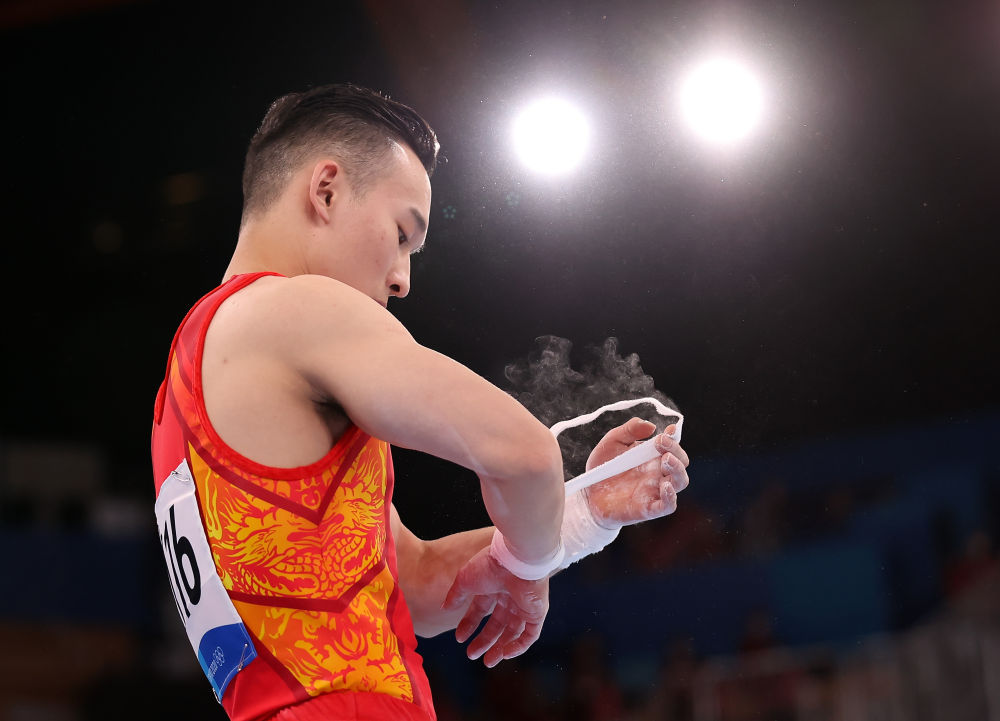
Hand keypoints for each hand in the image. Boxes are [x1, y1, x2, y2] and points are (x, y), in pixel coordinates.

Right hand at [442, 546, 548, 667]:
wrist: (516, 560)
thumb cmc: (490, 566)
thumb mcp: (465, 580)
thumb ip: (456, 595)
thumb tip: (445, 608)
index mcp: (493, 586)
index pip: (480, 610)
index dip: (469, 625)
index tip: (460, 638)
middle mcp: (509, 596)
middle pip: (497, 624)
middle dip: (484, 641)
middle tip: (472, 655)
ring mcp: (524, 605)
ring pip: (513, 632)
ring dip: (500, 648)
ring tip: (488, 661)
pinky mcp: (536, 613)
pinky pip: (529, 635)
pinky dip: (518, 647)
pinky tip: (504, 654)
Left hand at [583, 417, 690, 527]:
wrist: (588, 493)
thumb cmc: (604, 467)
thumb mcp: (612, 442)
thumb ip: (629, 430)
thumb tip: (651, 426)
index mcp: (652, 456)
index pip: (673, 446)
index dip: (674, 438)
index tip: (669, 430)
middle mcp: (658, 473)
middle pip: (681, 462)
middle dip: (676, 450)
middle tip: (660, 442)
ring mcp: (655, 490)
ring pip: (680, 482)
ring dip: (678, 469)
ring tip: (666, 459)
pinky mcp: (649, 508)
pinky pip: (668, 505)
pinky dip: (671, 497)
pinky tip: (665, 486)